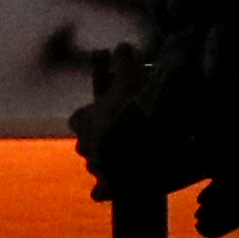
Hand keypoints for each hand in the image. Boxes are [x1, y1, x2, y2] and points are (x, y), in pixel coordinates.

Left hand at [70, 48, 156, 196]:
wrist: (157, 146)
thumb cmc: (140, 107)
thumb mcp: (134, 77)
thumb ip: (124, 62)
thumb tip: (121, 45)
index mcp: (84, 119)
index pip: (81, 117)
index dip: (97, 113)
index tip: (114, 110)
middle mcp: (84, 145)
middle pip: (86, 141)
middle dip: (101, 137)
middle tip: (126, 133)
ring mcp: (96, 168)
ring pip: (97, 164)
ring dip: (110, 161)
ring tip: (133, 157)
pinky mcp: (109, 188)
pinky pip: (103, 191)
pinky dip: (111, 188)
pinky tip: (126, 184)